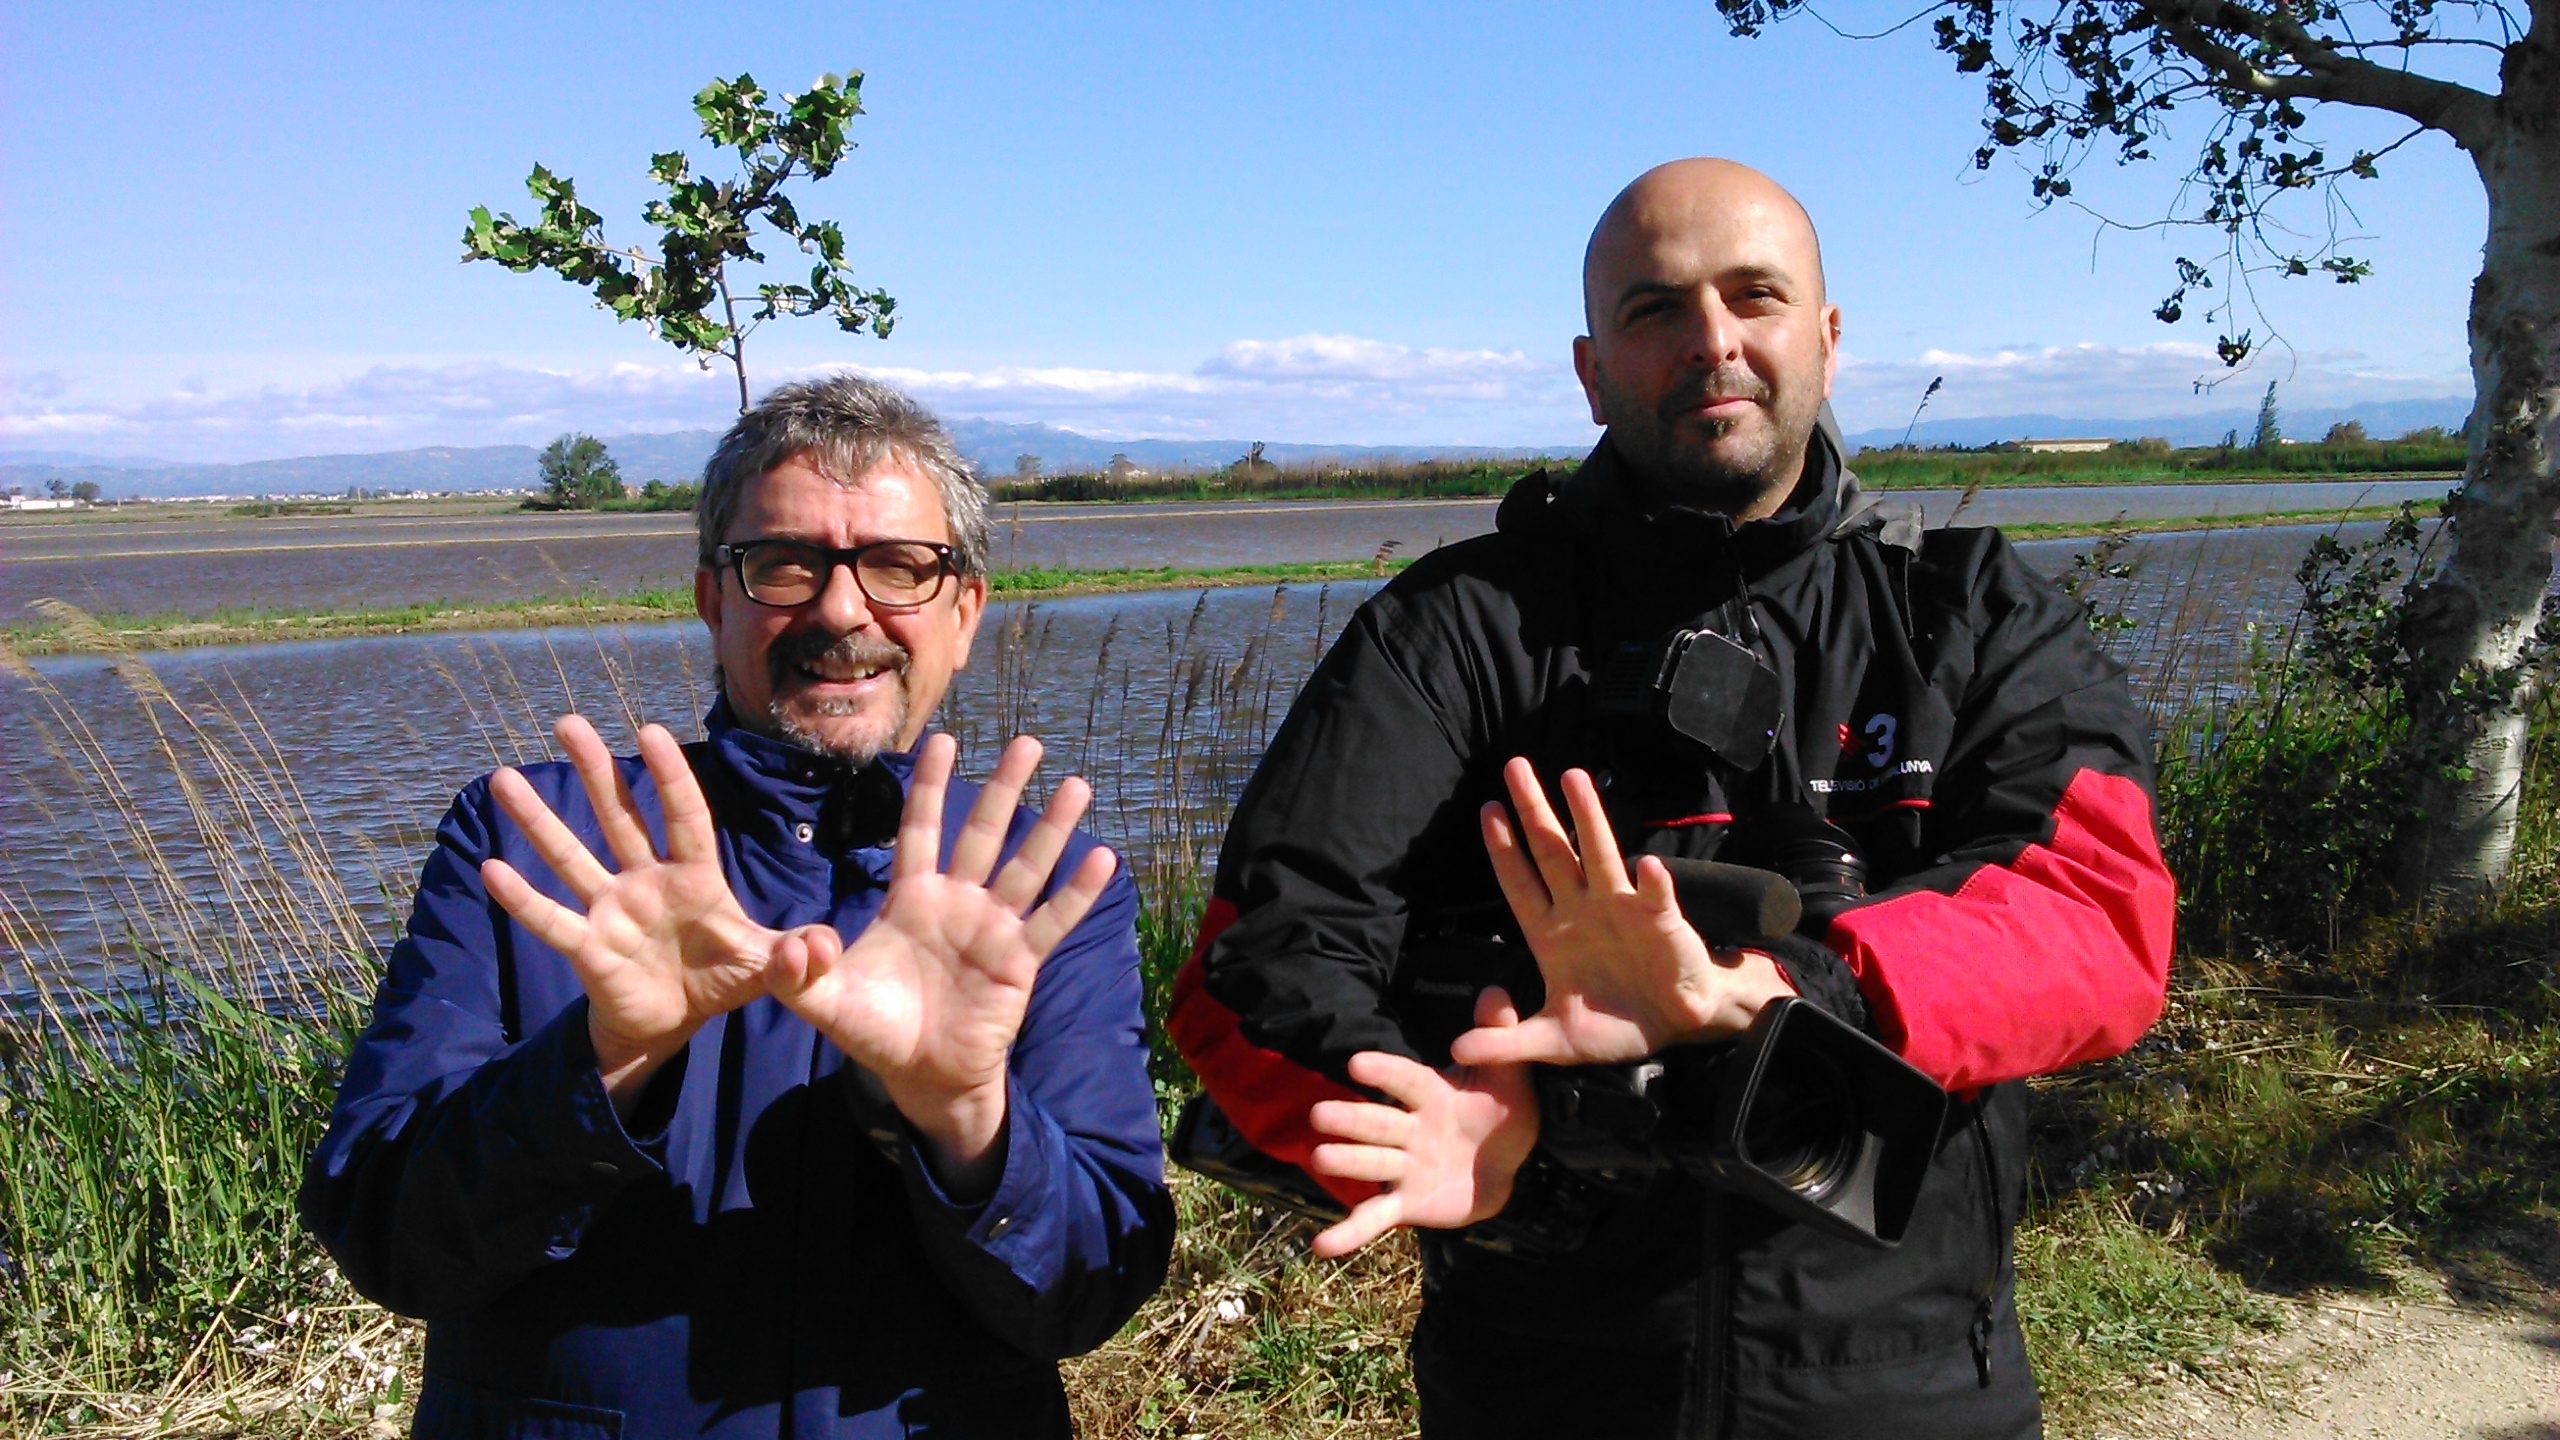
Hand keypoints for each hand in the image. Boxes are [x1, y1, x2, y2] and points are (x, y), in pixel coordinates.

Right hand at [481, 715, 787, 1111]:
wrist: (679, 1021)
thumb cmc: (723, 978)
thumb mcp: (767, 967)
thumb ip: (797, 956)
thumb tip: (825, 948)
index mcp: (695, 877)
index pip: (683, 816)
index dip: (669, 776)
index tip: (650, 730)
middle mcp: (647, 881)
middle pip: (618, 816)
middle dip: (594, 769)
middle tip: (567, 721)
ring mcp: (612, 910)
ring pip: (571, 856)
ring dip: (538, 820)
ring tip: (503, 778)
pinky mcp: (588, 947)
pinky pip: (551, 920)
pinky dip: (522, 898)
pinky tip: (492, 869)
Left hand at [764, 732, 1116, 1196]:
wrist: (920, 1077)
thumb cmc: (873, 1030)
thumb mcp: (822, 1000)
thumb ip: (798, 970)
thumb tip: (801, 941)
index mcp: (911, 898)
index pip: (922, 829)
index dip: (932, 786)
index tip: (944, 739)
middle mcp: (957, 902)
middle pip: (984, 833)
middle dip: (1005, 788)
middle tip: (1028, 742)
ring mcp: (992, 929)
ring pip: (1026, 867)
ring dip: (1052, 828)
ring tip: (1077, 785)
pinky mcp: (1019, 962)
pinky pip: (1051, 921)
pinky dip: (1077, 892)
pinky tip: (1104, 858)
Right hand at [1304, 988, 1540, 1257]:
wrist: (1508, 1164)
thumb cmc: (1502, 1112)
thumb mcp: (1507, 1076)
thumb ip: (1498, 1036)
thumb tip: (1497, 989)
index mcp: (1432, 1096)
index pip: (1406, 1080)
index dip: (1384, 1072)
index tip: (1358, 1062)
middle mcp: (1410, 1130)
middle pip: (1378, 1123)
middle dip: (1351, 1119)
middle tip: (1320, 1114)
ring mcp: (1404, 1168)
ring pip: (1372, 1163)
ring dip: (1347, 1161)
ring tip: (1320, 1156)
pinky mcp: (1406, 1203)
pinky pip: (1375, 1218)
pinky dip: (1348, 1233)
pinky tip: (1321, 1246)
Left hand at [1448, 758, 1792, 1068]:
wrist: (1674, 1025)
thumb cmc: (1613, 1026)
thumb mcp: (1555, 1041)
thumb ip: (1508, 1043)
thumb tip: (1457, 1051)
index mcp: (1552, 934)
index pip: (1519, 882)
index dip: (1502, 848)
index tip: (1486, 808)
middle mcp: (1583, 910)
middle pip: (1553, 852)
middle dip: (1534, 809)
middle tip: (1514, 766)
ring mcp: (1622, 910)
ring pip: (1601, 855)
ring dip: (1588, 818)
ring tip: (1574, 778)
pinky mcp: (1661, 923)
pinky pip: (1655, 899)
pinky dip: (1652, 884)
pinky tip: (1647, 867)